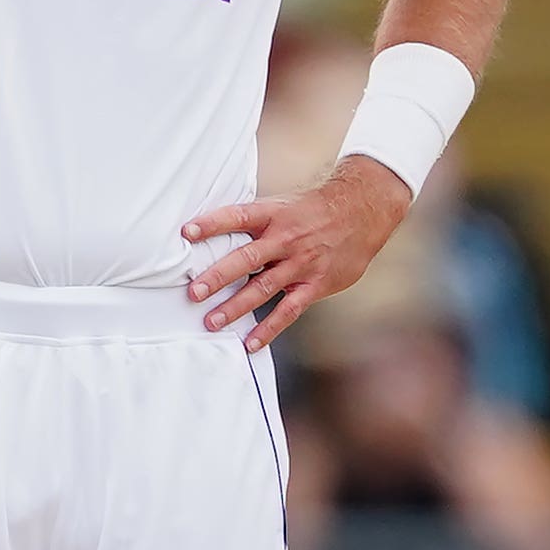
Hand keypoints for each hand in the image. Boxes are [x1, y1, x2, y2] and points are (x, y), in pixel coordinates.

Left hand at [182, 158, 413, 348]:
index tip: (186, 232)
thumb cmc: (313, 210)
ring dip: (236, 307)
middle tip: (193, 293)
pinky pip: (289, 310)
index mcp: (274, 215)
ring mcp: (301, 263)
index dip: (212, 223)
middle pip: (247, 258)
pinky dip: (269, 329)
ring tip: (211, 322)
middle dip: (218, 276)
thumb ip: (255, 223)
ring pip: (264, 288)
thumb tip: (213, 233)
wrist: (363, 211)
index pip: (238, 216)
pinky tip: (250, 343)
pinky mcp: (315, 284)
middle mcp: (286, 239)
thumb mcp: (283, 206)